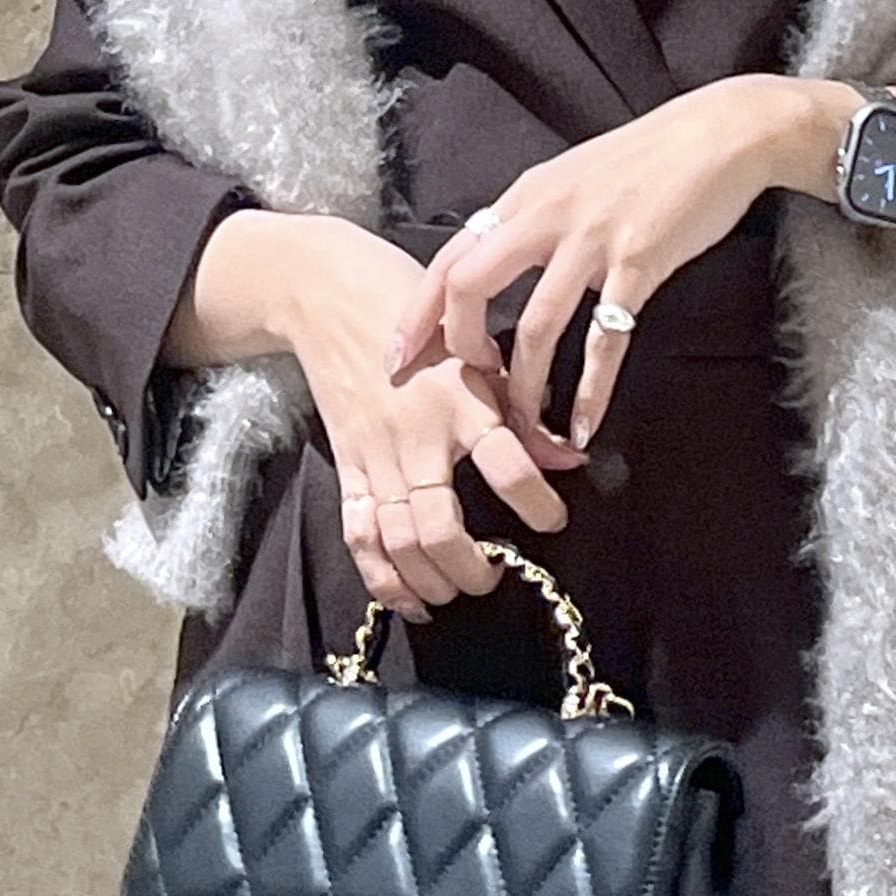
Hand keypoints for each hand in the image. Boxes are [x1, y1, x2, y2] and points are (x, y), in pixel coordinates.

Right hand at [272, 215, 580, 620]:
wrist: (329, 296)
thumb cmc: (415, 309)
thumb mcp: (478, 346)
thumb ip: (521, 409)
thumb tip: (567, 458)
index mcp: (460, 398)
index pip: (508, 466)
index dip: (538, 504)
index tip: (554, 520)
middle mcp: (416, 436)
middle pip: (441, 528)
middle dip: (471, 567)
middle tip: (495, 573)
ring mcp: (375, 457)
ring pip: (399, 543)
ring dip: (432, 580)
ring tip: (458, 589)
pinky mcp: (345, 468)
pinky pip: (360, 536)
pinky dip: (383, 578)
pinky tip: (411, 599)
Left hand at [381, 79, 774, 456]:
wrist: (719, 132)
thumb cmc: (649, 158)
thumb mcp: (572, 177)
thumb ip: (535, 218)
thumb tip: (504, 261)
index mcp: (524, 198)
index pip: (449, 257)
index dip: (417, 312)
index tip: (398, 358)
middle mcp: (545, 216)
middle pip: (469, 286)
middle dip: (458, 348)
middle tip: (467, 394)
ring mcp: (591, 239)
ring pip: (537, 325)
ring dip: (527, 387)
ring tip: (528, 429)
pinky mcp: (639, 262)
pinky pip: (607, 339)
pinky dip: (592, 390)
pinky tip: (586, 424)